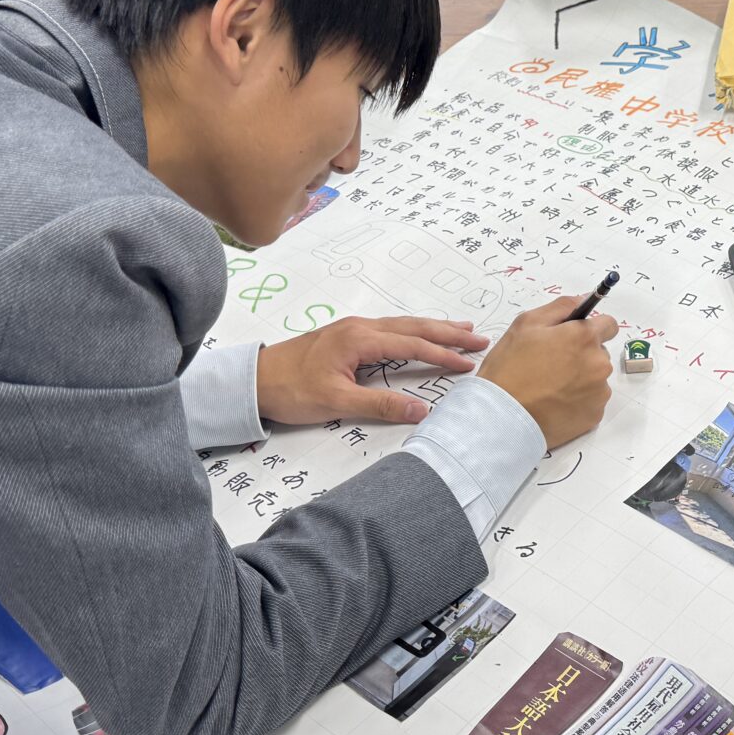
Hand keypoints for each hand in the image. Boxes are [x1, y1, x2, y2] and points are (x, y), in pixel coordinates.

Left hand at [256, 316, 489, 426]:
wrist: (253, 379)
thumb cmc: (290, 389)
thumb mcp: (336, 401)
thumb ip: (380, 404)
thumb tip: (421, 410)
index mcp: (360, 338)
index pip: (413, 344)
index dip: (443, 354)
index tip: (470, 362)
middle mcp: (361, 326)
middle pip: (414, 326)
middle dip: (448, 332)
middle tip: (479, 337)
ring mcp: (354, 328)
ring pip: (403, 324)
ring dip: (434, 327)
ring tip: (462, 329)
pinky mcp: (347, 335)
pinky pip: (391, 328)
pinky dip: (414, 330)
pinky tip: (421, 334)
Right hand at [477, 295, 619, 447]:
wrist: (502, 417)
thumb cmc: (510, 369)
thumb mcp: (526, 324)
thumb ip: (561, 307)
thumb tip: (583, 300)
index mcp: (584, 338)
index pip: (609, 325)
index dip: (590, 328)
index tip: (576, 335)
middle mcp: (598, 364)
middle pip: (599, 352)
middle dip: (581, 354)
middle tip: (551, 363)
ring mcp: (599, 392)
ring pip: (595, 378)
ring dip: (580, 378)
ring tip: (549, 386)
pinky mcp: (594, 415)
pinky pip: (591, 401)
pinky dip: (578, 400)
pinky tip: (554, 402)